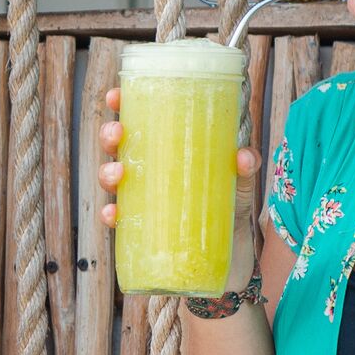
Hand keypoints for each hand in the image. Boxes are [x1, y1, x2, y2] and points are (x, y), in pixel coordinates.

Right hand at [93, 114, 264, 293]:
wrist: (229, 259)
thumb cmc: (232, 210)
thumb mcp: (243, 186)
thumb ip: (247, 170)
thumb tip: (244, 156)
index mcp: (170, 150)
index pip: (142, 121)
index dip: (124, 104)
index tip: (115, 95)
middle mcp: (151, 172)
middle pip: (119, 146)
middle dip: (110, 135)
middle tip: (117, 133)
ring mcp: (144, 200)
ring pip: (113, 180)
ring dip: (107, 172)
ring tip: (117, 173)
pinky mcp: (142, 230)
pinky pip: (119, 221)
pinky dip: (112, 216)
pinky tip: (113, 214)